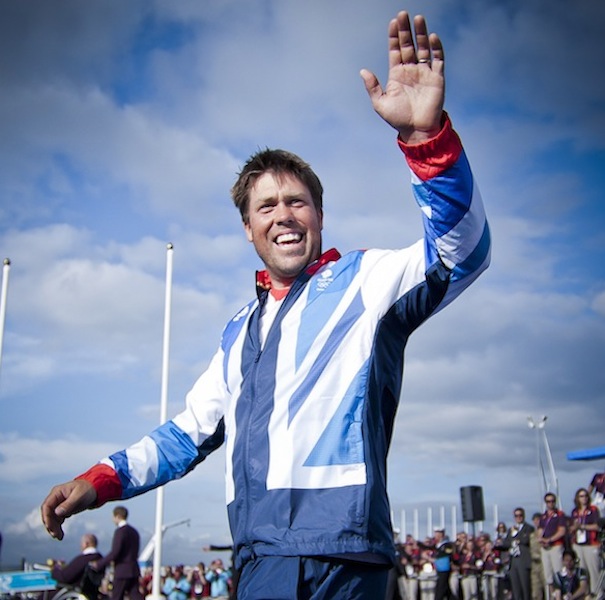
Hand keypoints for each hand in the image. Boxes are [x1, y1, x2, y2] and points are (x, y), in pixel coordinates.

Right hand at [40, 479, 96, 539]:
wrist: (96, 489)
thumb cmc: (88, 489)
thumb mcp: (79, 496)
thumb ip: (68, 504)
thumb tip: (57, 512)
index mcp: (57, 492)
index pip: (46, 506)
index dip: (46, 517)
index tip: (50, 527)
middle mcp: (56, 498)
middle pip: (48, 513)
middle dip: (50, 525)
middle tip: (56, 535)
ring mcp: (59, 504)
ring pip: (51, 518)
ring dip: (53, 528)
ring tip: (59, 537)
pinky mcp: (63, 510)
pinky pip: (57, 520)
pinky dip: (58, 527)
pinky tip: (61, 534)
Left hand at [361, 11, 444, 143]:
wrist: (417, 131)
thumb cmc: (398, 119)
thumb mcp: (380, 104)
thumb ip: (372, 87)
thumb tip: (363, 70)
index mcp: (397, 75)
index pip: (395, 51)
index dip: (394, 37)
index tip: (393, 23)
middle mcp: (411, 71)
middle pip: (408, 45)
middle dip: (405, 30)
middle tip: (403, 14)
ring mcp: (424, 73)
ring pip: (423, 48)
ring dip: (421, 34)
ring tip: (418, 19)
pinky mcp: (437, 78)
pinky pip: (438, 60)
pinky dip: (435, 48)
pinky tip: (431, 37)